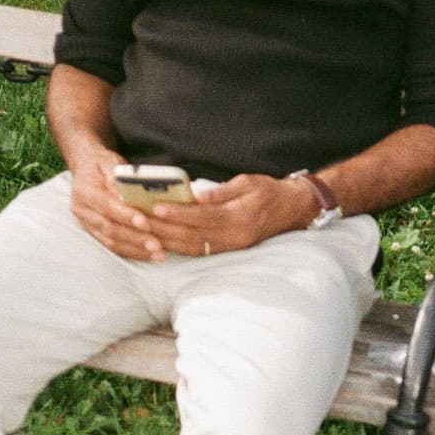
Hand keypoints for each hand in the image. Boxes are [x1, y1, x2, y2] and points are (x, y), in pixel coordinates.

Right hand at [65, 143, 172, 260]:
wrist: (85, 168)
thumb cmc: (101, 163)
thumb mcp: (109, 161)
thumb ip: (116, 175)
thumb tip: (125, 192)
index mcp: (84, 191)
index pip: (106, 207)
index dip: (126, 216)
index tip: (145, 222)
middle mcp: (82, 210)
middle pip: (109, 228)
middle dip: (135, 238)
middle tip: (157, 245)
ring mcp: (87, 224)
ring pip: (111, 242)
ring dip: (136, 249)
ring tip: (158, 254)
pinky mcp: (94, 233)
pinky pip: (113, 246)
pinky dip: (132, 252)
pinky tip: (149, 255)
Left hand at [141, 174, 315, 258]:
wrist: (293, 210)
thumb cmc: (269, 191)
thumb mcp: (248, 182)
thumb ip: (222, 191)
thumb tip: (195, 195)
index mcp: (240, 216)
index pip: (202, 216)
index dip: (178, 213)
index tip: (157, 206)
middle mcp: (236, 236)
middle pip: (193, 236)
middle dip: (165, 229)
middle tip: (141, 221)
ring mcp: (233, 246)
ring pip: (194, 248)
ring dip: (169, 241)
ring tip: (146, 232)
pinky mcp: (231, 250)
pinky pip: (201, 252)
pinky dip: (180, 248)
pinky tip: (164, 241)